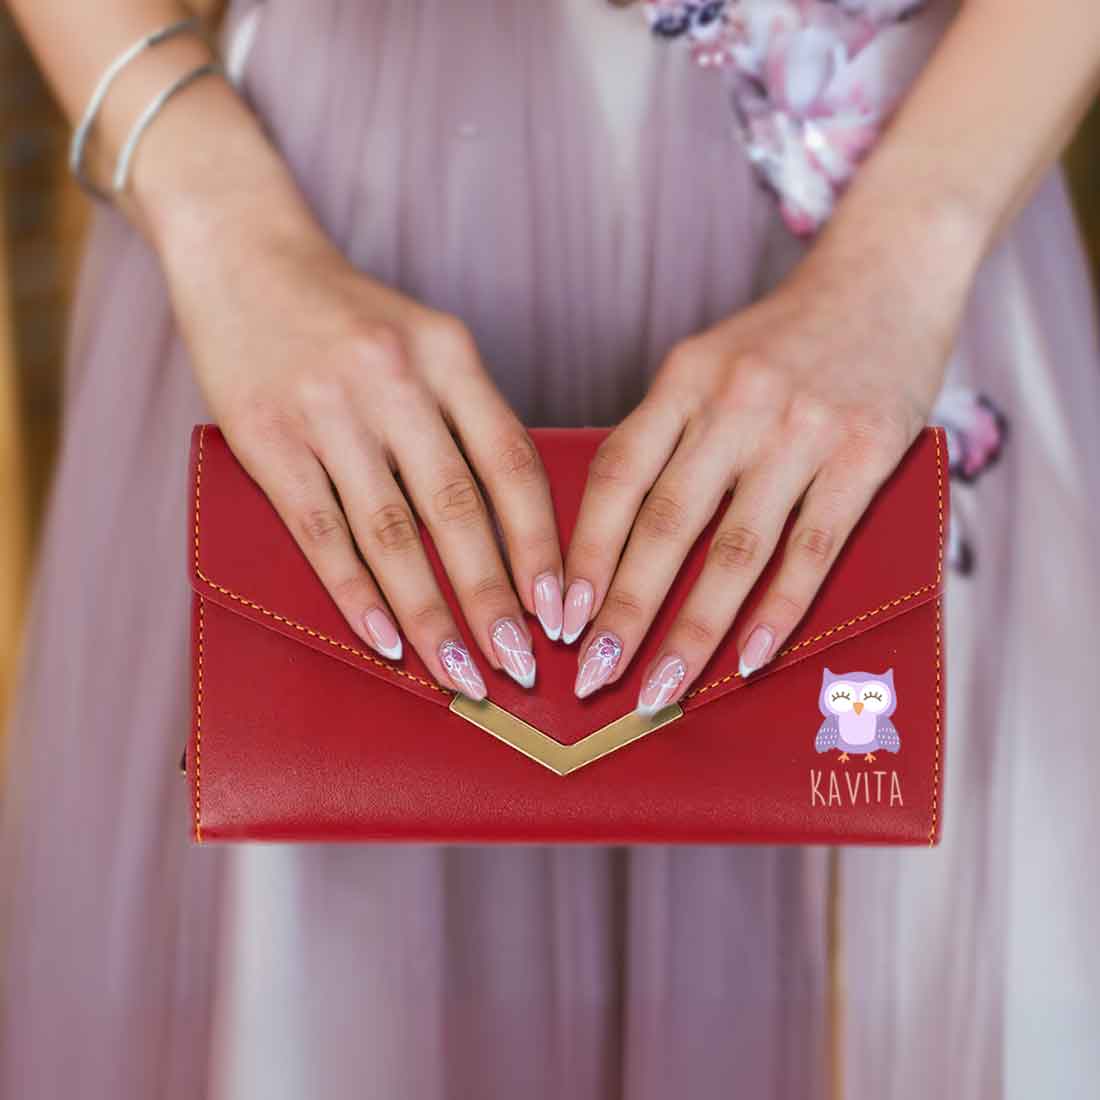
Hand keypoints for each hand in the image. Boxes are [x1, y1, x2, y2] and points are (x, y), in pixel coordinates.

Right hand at [162, 211, 564, 698]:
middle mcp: (395, 379)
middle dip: (494, 597)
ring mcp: (329, 410)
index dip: (540, 543)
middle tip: (521, 665)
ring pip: (392, 532)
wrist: (243, 252)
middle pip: (459, 508)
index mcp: (448, 354)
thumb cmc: (348, 314)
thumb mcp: (425, 340)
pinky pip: (322, 532)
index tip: (561, 609)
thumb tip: (510, 526)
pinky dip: (356, 593)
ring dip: (430, 613)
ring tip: (462, 673)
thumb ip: (464, 416)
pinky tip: (385, 642)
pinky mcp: (267, 439)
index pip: (511, 462)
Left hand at [564, 246, 962, 710]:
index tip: (558, 615)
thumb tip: (616, 531)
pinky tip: (748, 659)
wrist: (889, 270)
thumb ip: (669, 433)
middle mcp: (735, 403)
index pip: (617, 476)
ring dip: (692, 630)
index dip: (584, 552)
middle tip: (591, 676)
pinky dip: (778, 611)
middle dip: (623, 610)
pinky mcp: (865, 454)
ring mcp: (802, 430)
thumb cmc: (786, 335)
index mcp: (684, 380)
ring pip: (734, 550)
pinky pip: (812, 548)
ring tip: (658, 689)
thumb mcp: (709, 363)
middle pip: (664, 525)